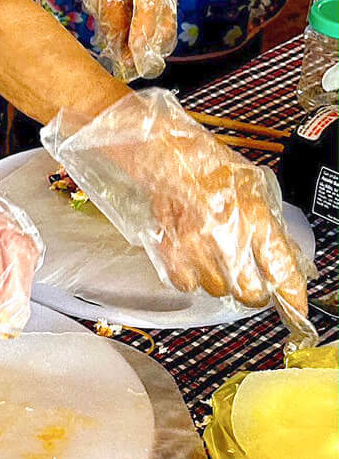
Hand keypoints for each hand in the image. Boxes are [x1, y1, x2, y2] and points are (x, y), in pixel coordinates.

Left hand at [0, 91, 42, 333]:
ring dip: (24, 283)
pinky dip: (27, 269)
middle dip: (16, 291)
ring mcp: (2, 207)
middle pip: (16, 248)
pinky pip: (28, 241)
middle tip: (6, 326)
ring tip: (11, 314)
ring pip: (27, 246)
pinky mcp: (9, 213)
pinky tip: (16, 289)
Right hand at [42, 88, 314, 341]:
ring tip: (218, 258)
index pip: (281, 269)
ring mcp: (194, 245)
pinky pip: (187, 284)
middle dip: (255, 289)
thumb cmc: (206, 162)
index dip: (293, 295)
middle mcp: (226, 235)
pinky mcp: (168, 249)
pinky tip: (195, 259)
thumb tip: (284, 258)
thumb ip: (269, 224)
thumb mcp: (252, 185)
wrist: (161, 150)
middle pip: (250, 292)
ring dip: (222, 281)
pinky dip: (193, 278)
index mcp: (254, 214)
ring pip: (219, 290)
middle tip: (252, 277)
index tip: (296, 308)